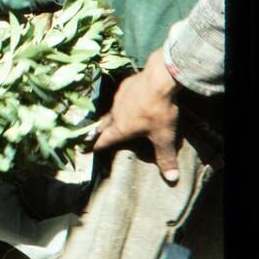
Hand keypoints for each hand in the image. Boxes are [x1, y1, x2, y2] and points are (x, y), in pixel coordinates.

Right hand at [93, 48, 180, 182]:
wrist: (159, 78)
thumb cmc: (159, 111)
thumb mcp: (165, 136)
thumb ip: (166, 157)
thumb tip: (172, 179)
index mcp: (121, 128)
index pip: (104, 140)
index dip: (95, 146)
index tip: (86, 149)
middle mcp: (116, 113)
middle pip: (104, 124)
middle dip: (101, 130)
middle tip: (97, 134)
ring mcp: (119, 97)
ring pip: (112, 110)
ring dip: (113, 115)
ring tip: (115, 118)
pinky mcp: (126, 85)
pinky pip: (121, 96)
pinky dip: (124, 101)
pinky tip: (132, 99)